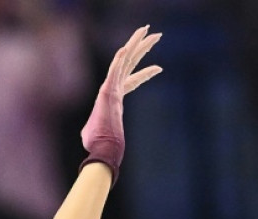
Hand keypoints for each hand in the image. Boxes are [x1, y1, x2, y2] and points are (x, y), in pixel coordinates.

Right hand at [80, 25, 161, 183]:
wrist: (102, 148)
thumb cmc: (100, 143)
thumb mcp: (99, 134)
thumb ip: (101, 129)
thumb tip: (97, 141)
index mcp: (114, 100)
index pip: (132, 81)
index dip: (145, 73)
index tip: (159, 68)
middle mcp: (113, 90)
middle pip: (130, 63)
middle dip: (142, 48)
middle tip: (154, 35)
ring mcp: (110, 90)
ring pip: (125, 61)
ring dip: (137, 45)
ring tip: (148, 31)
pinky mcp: (106, 93)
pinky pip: (114, 72)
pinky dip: (119, 60)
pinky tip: (126, 49)